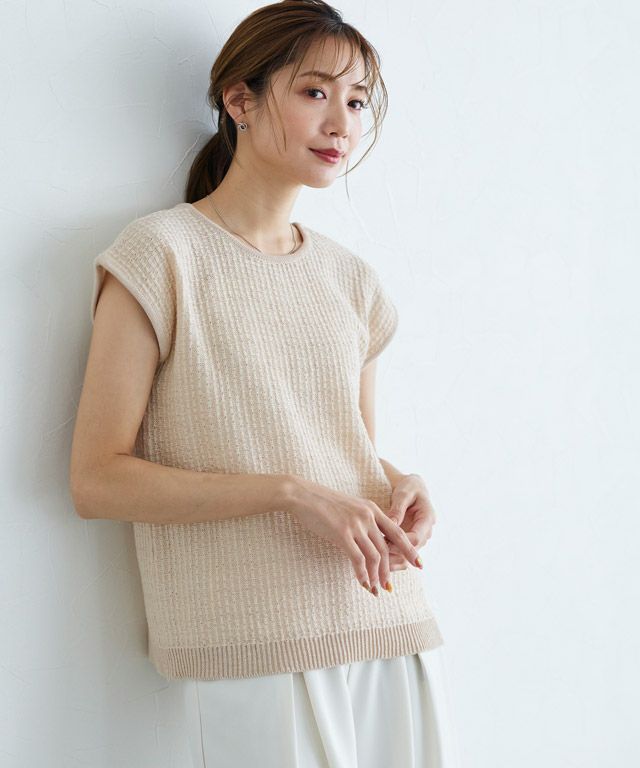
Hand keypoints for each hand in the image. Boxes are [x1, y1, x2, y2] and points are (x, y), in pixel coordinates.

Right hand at [287, 476, 423, 594]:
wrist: (302, 494)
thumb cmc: (322, 503)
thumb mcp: (349, 508)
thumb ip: (362, 522)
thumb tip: (368, 542)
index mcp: (372, 509)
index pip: (397, 532)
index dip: (409, 549)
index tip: (418, 563)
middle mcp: (368, 516)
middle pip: (387, 548)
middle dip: (390, 571)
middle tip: (389, 587)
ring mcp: (356, 525)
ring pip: (375, 556)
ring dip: (377, 576)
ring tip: (375, 590)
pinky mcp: (342, 533)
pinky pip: (358, 559)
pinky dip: (362, 574)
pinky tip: (363, 583)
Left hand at [384, 474, 436, 570]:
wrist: (413, 488)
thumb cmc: (408, 487)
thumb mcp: (403, 494)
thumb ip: (398, 509)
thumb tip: (391, 523)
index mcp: (427, 519)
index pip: (416, 537)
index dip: (400, 544)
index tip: (383, 545)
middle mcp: (425, 532)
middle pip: (411, 551)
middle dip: (394, 557)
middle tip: (376, 561)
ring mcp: (418, 538)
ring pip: (406, 557)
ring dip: (391, 563)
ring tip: (374, 567)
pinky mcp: (410, 541)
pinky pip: (401, 555)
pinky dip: (390, 561)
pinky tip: (375, 565)